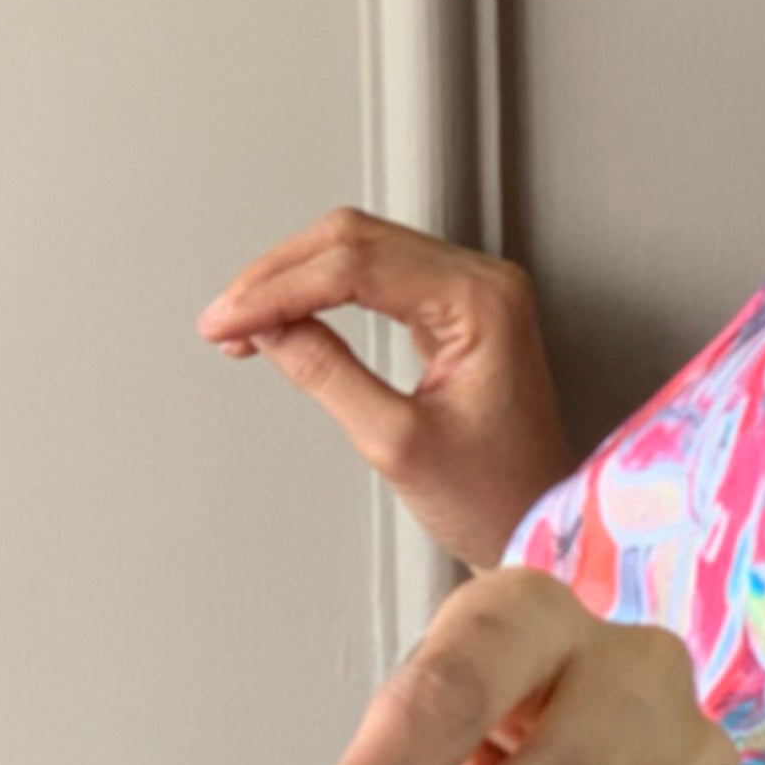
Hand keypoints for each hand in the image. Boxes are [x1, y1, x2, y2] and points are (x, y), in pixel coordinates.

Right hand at [199, 208, 570, 567]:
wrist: (540, 526)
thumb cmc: (497, 497)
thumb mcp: (397, 442)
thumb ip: (327, 373)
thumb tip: (268, 329)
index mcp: (482, 303)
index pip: (358, 265)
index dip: (279, 288)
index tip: (227, 321)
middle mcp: (483, 283)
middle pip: (356, 239)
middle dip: (279, 274)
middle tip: (224, 321)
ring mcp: (472, 293)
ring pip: (361, 249)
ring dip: (294, 278)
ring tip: (243, 324)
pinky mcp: (456, 313)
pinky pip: (378, 277)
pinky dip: (323, 292)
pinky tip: (286, 317)